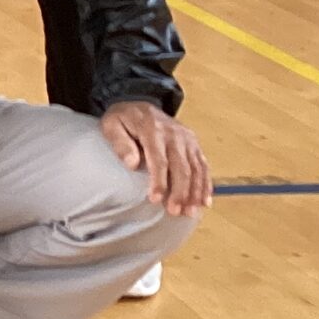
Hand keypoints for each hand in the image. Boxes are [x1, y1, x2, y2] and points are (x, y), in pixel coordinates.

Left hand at [100, 101, 212, 216]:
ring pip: (196, 168)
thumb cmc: (124, 119)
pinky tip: (205, 202)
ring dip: (195, 192)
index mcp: (152, 128)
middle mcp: (174, 133)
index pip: (159, 159)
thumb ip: (120, 142)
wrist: (141, 105)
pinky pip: (203, 165)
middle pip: (181, 166)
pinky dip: (206, 184)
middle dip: (179, 191)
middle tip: (174, 211)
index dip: (159, 181)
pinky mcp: (194, 143)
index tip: (155, 200)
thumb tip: (132, 163)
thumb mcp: (112, 124)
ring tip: (190, 212)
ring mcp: (187, 138)